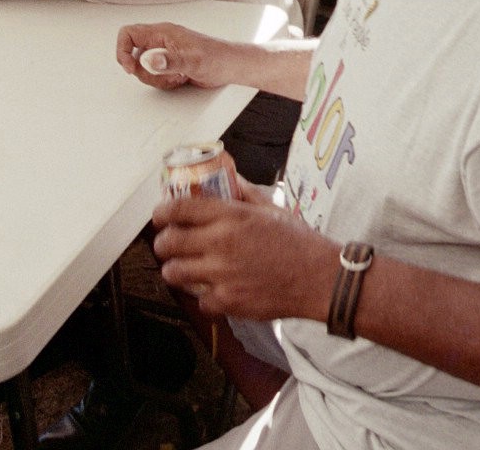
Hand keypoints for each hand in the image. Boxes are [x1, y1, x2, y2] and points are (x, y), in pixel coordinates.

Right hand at [116, 22, 243, 89]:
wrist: (230, 66)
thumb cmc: (216, 57)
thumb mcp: (192, 61)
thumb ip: (169, 61)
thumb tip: (150, 61)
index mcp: (162, 32)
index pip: (129, 33)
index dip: (123, 50)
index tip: (131, 67)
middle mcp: (161, 41)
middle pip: (133, 54)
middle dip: (143, 71)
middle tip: (160, 75)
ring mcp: (164, 53)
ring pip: (144, 68)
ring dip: (156, 78)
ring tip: (176, 76)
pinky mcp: (169, 64)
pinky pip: (155, 75)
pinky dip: (164, 81)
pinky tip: (180, 79)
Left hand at [151, 195, 332, 319]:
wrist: (319, 278)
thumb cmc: (299, 244)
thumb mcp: (271, 209)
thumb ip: (245, 193)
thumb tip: (230, 179)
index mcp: (231, 216)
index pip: (178, 208)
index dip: (161, 212)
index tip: (160, 216)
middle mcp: (221, 243)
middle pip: (167, 243)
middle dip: (163, 244)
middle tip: (170, 245)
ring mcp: (221, 274)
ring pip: (174, 273)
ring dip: (176, 270)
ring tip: (186, 268)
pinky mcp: (227, 301)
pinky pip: (199, 300)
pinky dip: (205, 296)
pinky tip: (217, 289)